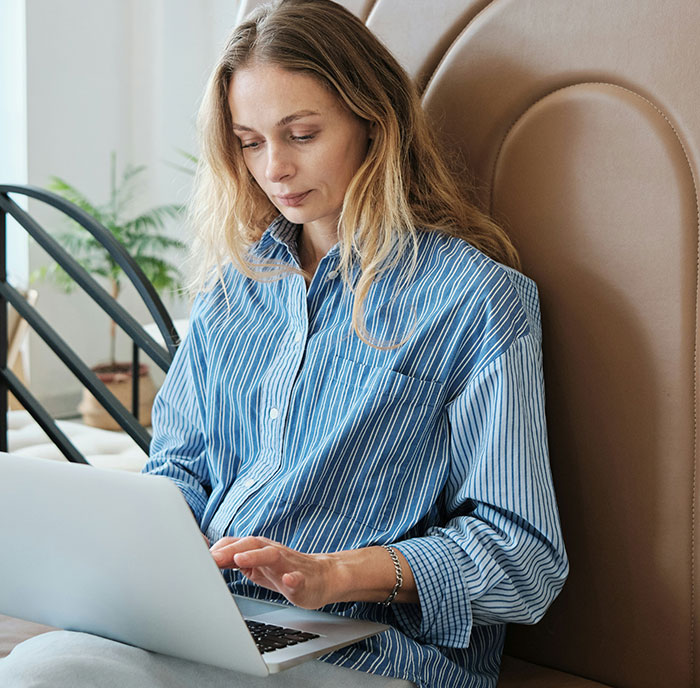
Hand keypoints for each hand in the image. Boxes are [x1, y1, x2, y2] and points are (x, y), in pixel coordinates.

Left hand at [209, 536, 334, 608]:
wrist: (321, 576)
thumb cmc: (285, 571)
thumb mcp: (256, 566)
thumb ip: (235, 561)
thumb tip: (208, 559)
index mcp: (260, 550)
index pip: (236, 544)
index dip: (218, 550)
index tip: (197, 556)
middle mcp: (272, 552)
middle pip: (251, 545)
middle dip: (230, 550)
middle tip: (211, 559)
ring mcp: (289, 565)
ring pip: (272, 555)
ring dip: (255, 556)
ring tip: (240, 560)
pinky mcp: (303, 580)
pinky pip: (298, 578)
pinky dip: (292, 579)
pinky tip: (288, 581)